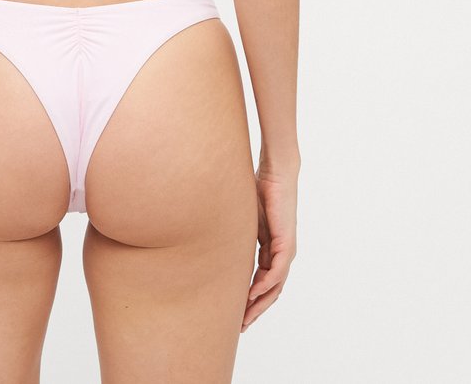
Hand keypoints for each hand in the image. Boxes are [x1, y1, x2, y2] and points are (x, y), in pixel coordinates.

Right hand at [241, 165, 297, 331]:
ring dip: (259, 304)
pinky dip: (265, 286)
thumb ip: (234, 234)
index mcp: (271, 249)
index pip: (262, 281)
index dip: (249, 299)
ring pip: (275, 287)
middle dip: (254, 310)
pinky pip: (276, 272)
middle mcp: (281, 253)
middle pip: (270, 291)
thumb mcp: (242, 218)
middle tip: (240, 326)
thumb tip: (212, 240)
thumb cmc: (259, 188)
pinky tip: (252, 295)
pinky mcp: (287, 244)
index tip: (235, 313)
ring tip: (245, 318)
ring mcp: (286, 250)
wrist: (276, 172)